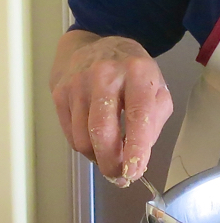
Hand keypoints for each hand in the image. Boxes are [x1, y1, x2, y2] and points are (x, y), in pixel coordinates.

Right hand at [50, 32, 172, 185]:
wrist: (95, 46)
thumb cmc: (132, 71)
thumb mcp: (156, 87)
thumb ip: (155, 120)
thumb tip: (140, 155)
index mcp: (138, 71)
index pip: (138, 114)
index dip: (136, 148)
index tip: (135, 171)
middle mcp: (106, 74)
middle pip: (103, 131)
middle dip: (112, 162)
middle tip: (120, 176)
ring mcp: (79, 83)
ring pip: (83, 138)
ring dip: (98, 157)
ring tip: (109, 155)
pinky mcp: (60, 93)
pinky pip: (71, 135)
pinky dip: (85, 147)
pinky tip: (96, 141)